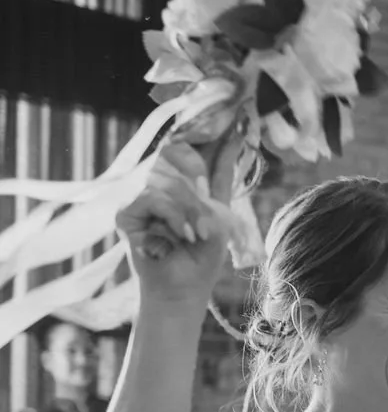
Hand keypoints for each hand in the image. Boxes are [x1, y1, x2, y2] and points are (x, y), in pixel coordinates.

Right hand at [116, 141, 229, 306]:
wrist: (184, 290)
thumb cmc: (202, 257)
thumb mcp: (220, 212)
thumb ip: (220, 177)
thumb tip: (235, 136)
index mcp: (180, 182)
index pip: (187, 144)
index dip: (204, 131)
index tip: (229, 120)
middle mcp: (158, 185)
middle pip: (174, 152)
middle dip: (197, 172)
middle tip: (207, 198)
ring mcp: (140, 198)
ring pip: (167, 180)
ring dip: (190, 207)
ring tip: (198, 233)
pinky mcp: (126, 214)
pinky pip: (152, 197)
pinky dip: (173, 216)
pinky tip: (183, 235)